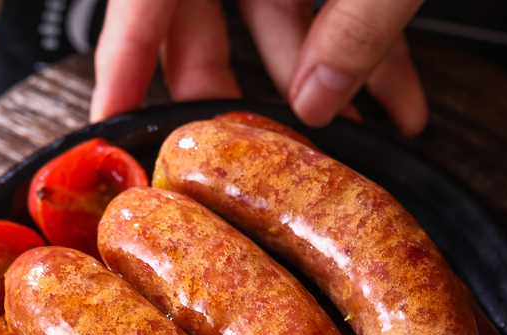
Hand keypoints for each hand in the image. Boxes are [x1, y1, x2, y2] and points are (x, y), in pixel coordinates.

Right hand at [89, 0, 428, 136]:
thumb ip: (356, 22)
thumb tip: (319, 96)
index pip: (143, 0)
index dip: (123, 64)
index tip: (113, 122)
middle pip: (204, 12)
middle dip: (237, 88)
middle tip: (248, 147)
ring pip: (275, 8)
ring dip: (320, 75)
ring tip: (352, 131)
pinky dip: (362, 40)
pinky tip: (394, 92)